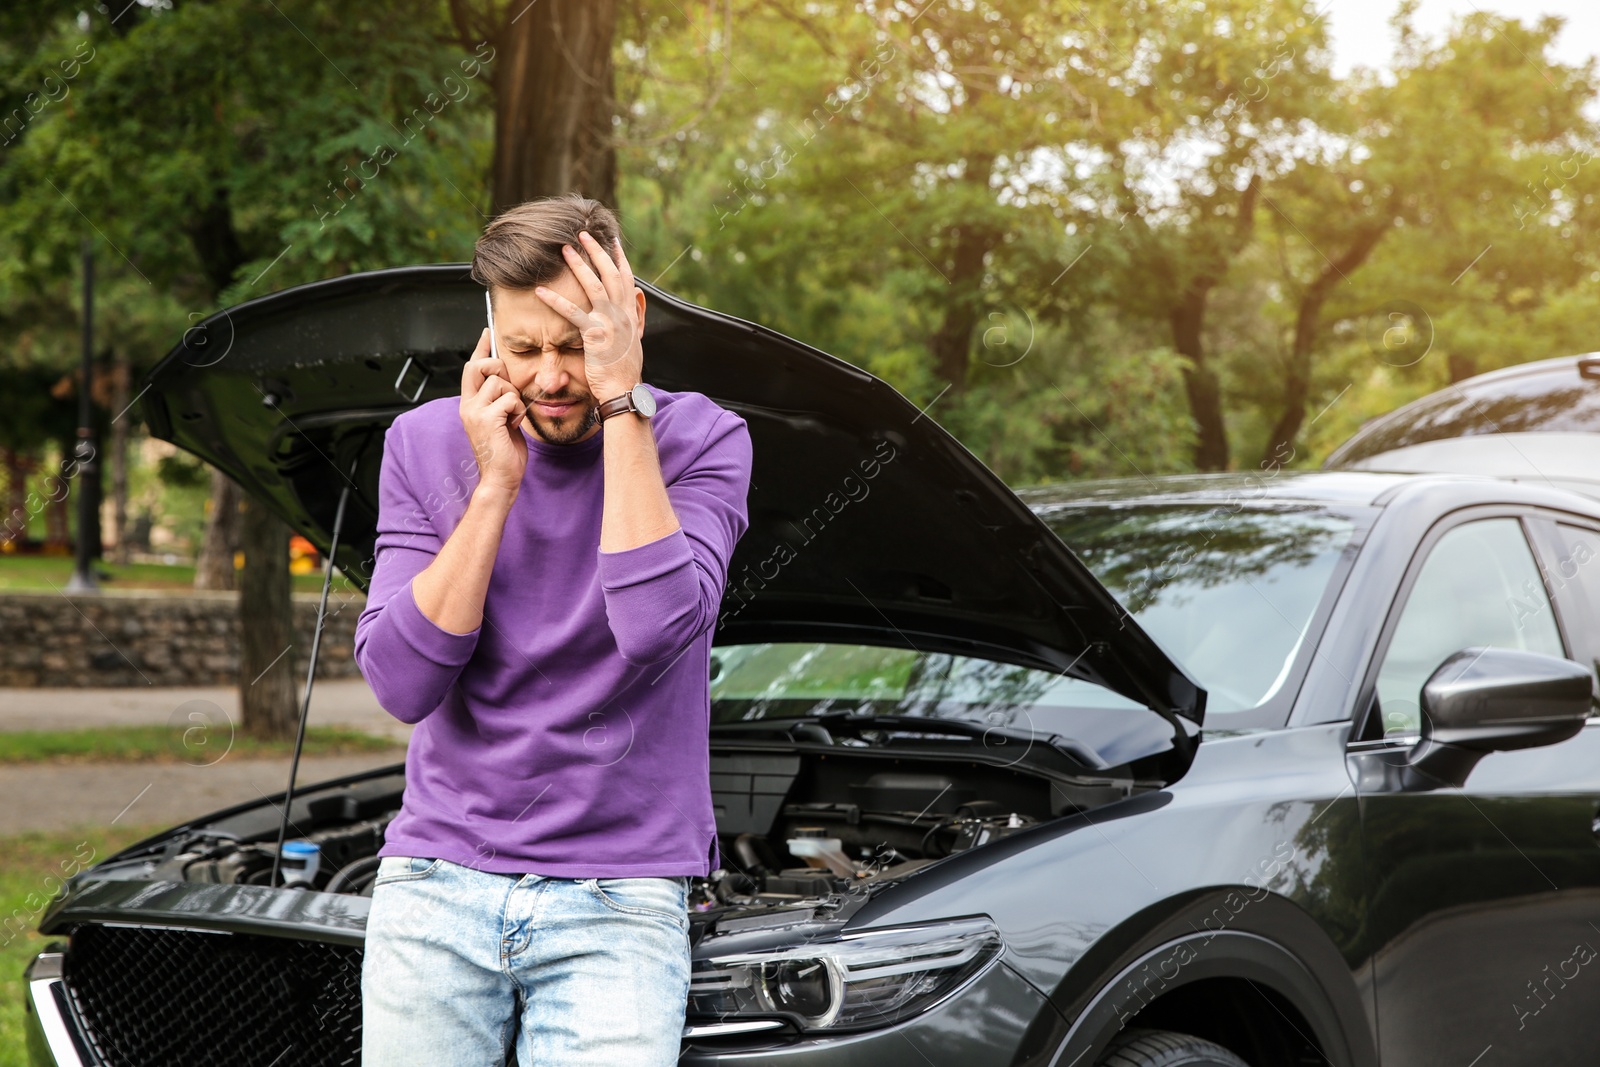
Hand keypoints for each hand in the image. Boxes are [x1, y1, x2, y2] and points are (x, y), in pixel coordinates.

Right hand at [459, 327, 526, 495]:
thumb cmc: (505, 451)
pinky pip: (509, 398)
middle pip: (480, 365)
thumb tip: (508, 380)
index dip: (481, 348)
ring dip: (514, 398)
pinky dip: (518, 410)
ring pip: (500, 383)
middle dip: (499, 370)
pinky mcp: (486, 418)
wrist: (501, 477)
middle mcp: (467, 404)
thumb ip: (500, 399)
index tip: (487, 331)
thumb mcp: (501, 419)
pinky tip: (513, 425)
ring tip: (512, 418)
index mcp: (469, 403)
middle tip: (509, 391)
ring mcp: (474, 411)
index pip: (471, 367)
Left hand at [534, 231, 643, 399]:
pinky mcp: (595, 335)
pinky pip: (573, 313)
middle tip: (583, 234)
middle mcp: (623, 314)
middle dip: (597, 251)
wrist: (623, 390)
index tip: (611, 241)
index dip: (619, 258)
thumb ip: (634, 316)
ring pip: (594, 286)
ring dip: (579, 265)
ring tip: (564, 249)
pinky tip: (541, 291)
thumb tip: (636, 296)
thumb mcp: (635, 339)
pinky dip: (555, 301)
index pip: (627, 278)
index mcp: (631, 314)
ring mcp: (611, 323)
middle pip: (611, 274)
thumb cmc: (625, 369)